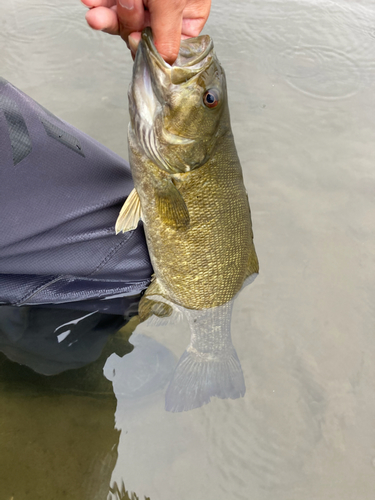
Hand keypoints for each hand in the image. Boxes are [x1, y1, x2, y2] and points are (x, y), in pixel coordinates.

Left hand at [81, 0, 210, 63]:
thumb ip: (168, 37)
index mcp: (187, 15)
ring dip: (107, 14)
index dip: (150, 46)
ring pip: (121, 18)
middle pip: (140, 32)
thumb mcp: (172, 2)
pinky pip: (108, 4)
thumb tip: (167, 65)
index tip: (136, 39)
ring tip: (95, 5)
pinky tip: (90, 0)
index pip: (168, 45)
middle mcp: (165, 9)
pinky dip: (97, 1)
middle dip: (125, 20)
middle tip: (122, 6)